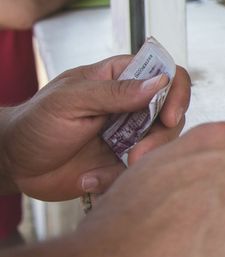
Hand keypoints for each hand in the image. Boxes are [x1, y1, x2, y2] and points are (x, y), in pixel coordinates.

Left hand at [0, 55, 190, 199]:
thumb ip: (114, 92)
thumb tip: (158, 82)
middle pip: (172, 114)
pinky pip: (139, 172)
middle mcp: (132, 106)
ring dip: (142, 162)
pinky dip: (117, 181)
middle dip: (160, 138)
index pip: (167, 74)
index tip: (169, 117)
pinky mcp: (122, 163)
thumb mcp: (69, 101)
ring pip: (161, 145)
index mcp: (121, 79)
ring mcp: (130, 135)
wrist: (14, 164)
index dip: (176, 92)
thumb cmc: (34, 122)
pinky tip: (89, 181)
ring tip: (104, 173)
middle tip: (137, 156)